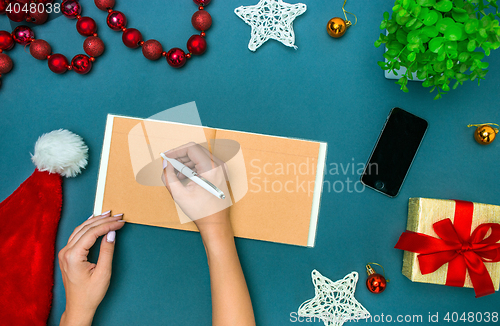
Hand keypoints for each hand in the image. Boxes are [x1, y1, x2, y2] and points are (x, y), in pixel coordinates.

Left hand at [58, 211, 124, 325]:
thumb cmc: (90, 294)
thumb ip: (107, 251)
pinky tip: (94, 221)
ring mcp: (64, 253)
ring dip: (95, 221)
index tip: (121, 222)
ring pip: (80, 229)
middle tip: (118, 216)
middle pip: (85, 228)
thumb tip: (111, 233)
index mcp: (73, 256)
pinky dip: (87, 227)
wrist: (79, 307)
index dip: (108, 225)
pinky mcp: (67, 255)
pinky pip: (77, 235)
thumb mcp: (103, 273)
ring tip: (108, 215)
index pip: (92, 233)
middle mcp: (66, 252)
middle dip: (103, 220)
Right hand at [161, 142, 231, 234]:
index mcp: (211, 168)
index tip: (166, 156)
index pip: (191, 148)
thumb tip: (165, 164)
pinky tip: (185, 177)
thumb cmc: (200, 211)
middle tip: (169, 164)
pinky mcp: (221, 174)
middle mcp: (219, 166)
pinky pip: (205, 163)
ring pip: (200, 156)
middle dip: (180, 156)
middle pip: (196, 150)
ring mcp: (222, 169)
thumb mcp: (179, 194)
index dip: (176, 151)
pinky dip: (193, 167)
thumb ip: (168, 176)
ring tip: (176, 175)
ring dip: (186, 163)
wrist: (216, 223)